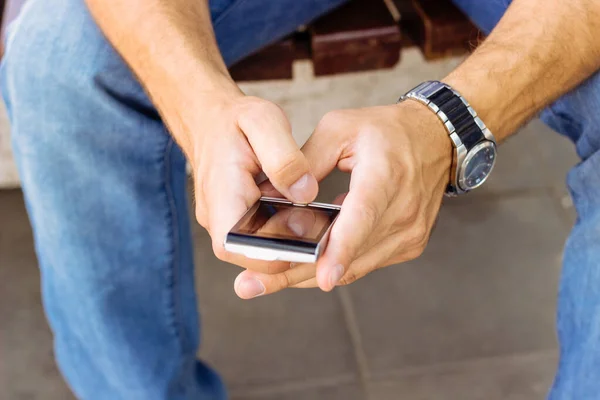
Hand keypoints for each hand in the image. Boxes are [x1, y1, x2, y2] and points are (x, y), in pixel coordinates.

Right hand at [176, 92, 318, 278]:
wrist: (209, 118)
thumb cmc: (235, 119)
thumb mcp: (264, 122)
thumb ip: (285, 158)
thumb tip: (306, 193)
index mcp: (221, 194)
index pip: (235, 246)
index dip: (270, 254)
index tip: (306, 243)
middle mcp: (217, 216)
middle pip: (250, 255)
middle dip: (288, 252)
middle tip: (322, 234)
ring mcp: (225, 221)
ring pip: (257, 249)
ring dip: (287, 244)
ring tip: (319, 226)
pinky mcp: (237, 220)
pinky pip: (259, 237)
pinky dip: (283, 233)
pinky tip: (306, 218)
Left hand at [234, 100, 451, 296]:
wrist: (436, 140)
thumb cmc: (386, 131)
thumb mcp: (339, 129)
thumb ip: (305, 162)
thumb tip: (272, 196)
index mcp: (386, 175)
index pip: (363, 218)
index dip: (342, 249)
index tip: (324, 276)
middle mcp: (403, 211)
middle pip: (350, 255)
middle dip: (298, 273)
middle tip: (251, 287)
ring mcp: (409, 233)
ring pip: (354, 267)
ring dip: (309, 275)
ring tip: (264, 282)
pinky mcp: (408, 245)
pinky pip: (364, 264)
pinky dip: (333, 266)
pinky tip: (301, 267)